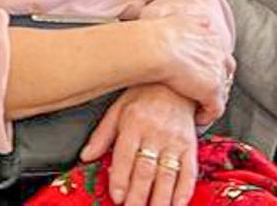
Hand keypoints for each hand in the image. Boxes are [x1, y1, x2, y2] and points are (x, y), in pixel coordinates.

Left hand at [79, 84, 198, 205]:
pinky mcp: (190, 145)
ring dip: (160, 199)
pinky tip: (177, 204)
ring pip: (167, 174)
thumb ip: (102, 135)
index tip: (117, 196)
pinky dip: (184, 191)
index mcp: (134, 122)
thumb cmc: (144, 96)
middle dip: (138, 195)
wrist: (176, 83)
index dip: (120, 178)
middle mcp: (155, 132)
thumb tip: (86, 156)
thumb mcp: (118, 109)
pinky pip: (189, 171)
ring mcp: (174, 140)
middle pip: (146, 169)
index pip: (126, 155)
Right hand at [148, 15, 229, 120]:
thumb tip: (187, 16)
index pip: (219, 52)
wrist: (154, 47)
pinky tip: (196, 118)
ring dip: (210, 100)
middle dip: (215, 83)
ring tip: (198, 108)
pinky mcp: (212, 90)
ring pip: (221, 91)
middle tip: (200, 93)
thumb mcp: (171, 16)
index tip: (199, 74)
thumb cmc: (154, 33)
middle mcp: (217, 51)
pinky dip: (207, 115)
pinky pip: (215, 109)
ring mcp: (216, 71)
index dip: (211, 65)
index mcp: (209, 34)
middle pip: (225, 72)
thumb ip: (184, 18)